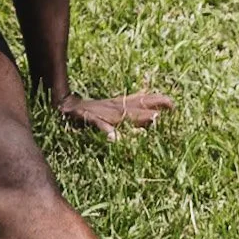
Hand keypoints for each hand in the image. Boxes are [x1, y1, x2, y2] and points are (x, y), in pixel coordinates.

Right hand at [57, 90, 173, 139]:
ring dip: (139, 116)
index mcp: (120, 104)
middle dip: (154, 105)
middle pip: (137, 105)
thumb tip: (148, 111)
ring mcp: (103, 113)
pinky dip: (107, 131)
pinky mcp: (90, 119)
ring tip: (154, 118)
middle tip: (171, 107)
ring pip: (124, 114)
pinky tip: (114, 139)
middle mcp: (114, 106)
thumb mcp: (111, 109)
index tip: (174, 104)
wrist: (64, 106)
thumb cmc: (90, 111)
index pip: (142, 99)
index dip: (157, 100)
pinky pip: (100, 125)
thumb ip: (128, 109)